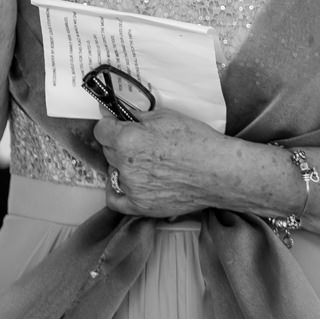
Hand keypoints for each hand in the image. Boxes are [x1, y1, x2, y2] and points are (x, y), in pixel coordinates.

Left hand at [95, 106, 230, 218]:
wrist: (218, 172)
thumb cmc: (198, 143)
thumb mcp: (165, 116)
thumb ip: (135, 115)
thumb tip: (117, 112)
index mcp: (128, 139)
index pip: (101, 130)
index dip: (111, 125)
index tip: (118, 125)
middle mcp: (125, 165)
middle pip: (108, 150)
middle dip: (119, 144)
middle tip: (140, 142)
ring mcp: (131, 187)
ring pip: (113, 171)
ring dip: (123, 165)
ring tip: (145, 161)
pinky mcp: (139, 205)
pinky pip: (114, 199)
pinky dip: (117, 189)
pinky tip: (127, 181)